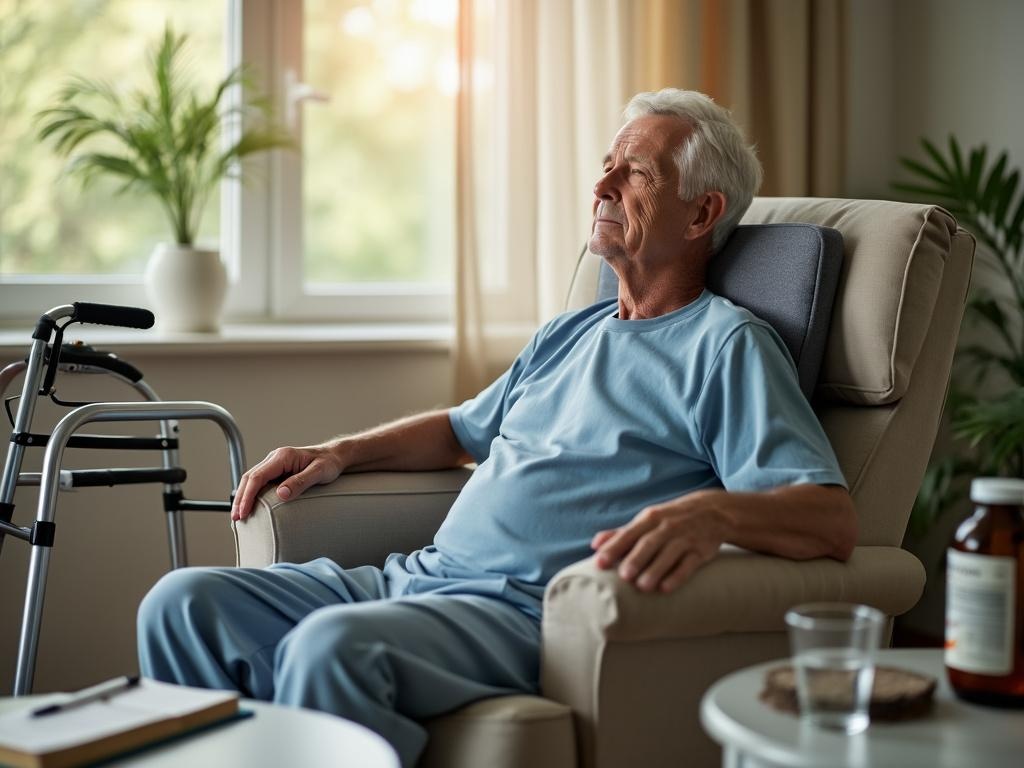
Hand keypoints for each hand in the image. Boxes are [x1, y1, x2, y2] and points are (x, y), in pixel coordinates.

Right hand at [231, 443, 345, 520]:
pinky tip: (249, 506)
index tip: (244, 512)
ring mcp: (274, 464)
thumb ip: (300, 482)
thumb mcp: (319, 472)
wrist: (334, 456)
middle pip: (250, 478)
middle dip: (240, 498)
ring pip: (252, 480)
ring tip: (239, 516)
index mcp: (282, 457)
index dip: (248, 495)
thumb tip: (281, 494)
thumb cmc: (329, 463)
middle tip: (236, 519)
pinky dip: (251, 494)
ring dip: (243, 497)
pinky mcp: (276, 471)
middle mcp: (275, 458)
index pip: (257, 476)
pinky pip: (259, 482)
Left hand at [590, 489, 730, 592]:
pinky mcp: (701, 551)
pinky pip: (689, 564)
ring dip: (656, 570)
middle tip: (623, 576)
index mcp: (649, 519)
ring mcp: (685, 538)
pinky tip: (666, 589)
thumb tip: (595, 544)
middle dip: (636, 559)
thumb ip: (621, 533)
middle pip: (649, 543)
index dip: (613, 548)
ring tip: (642, 587)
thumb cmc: (670, 519)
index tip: (599, 563)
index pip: (628, 533)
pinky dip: (678, 575)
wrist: (712, 511)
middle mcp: (666, 527)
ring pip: (669, 554)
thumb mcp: (647, 520)